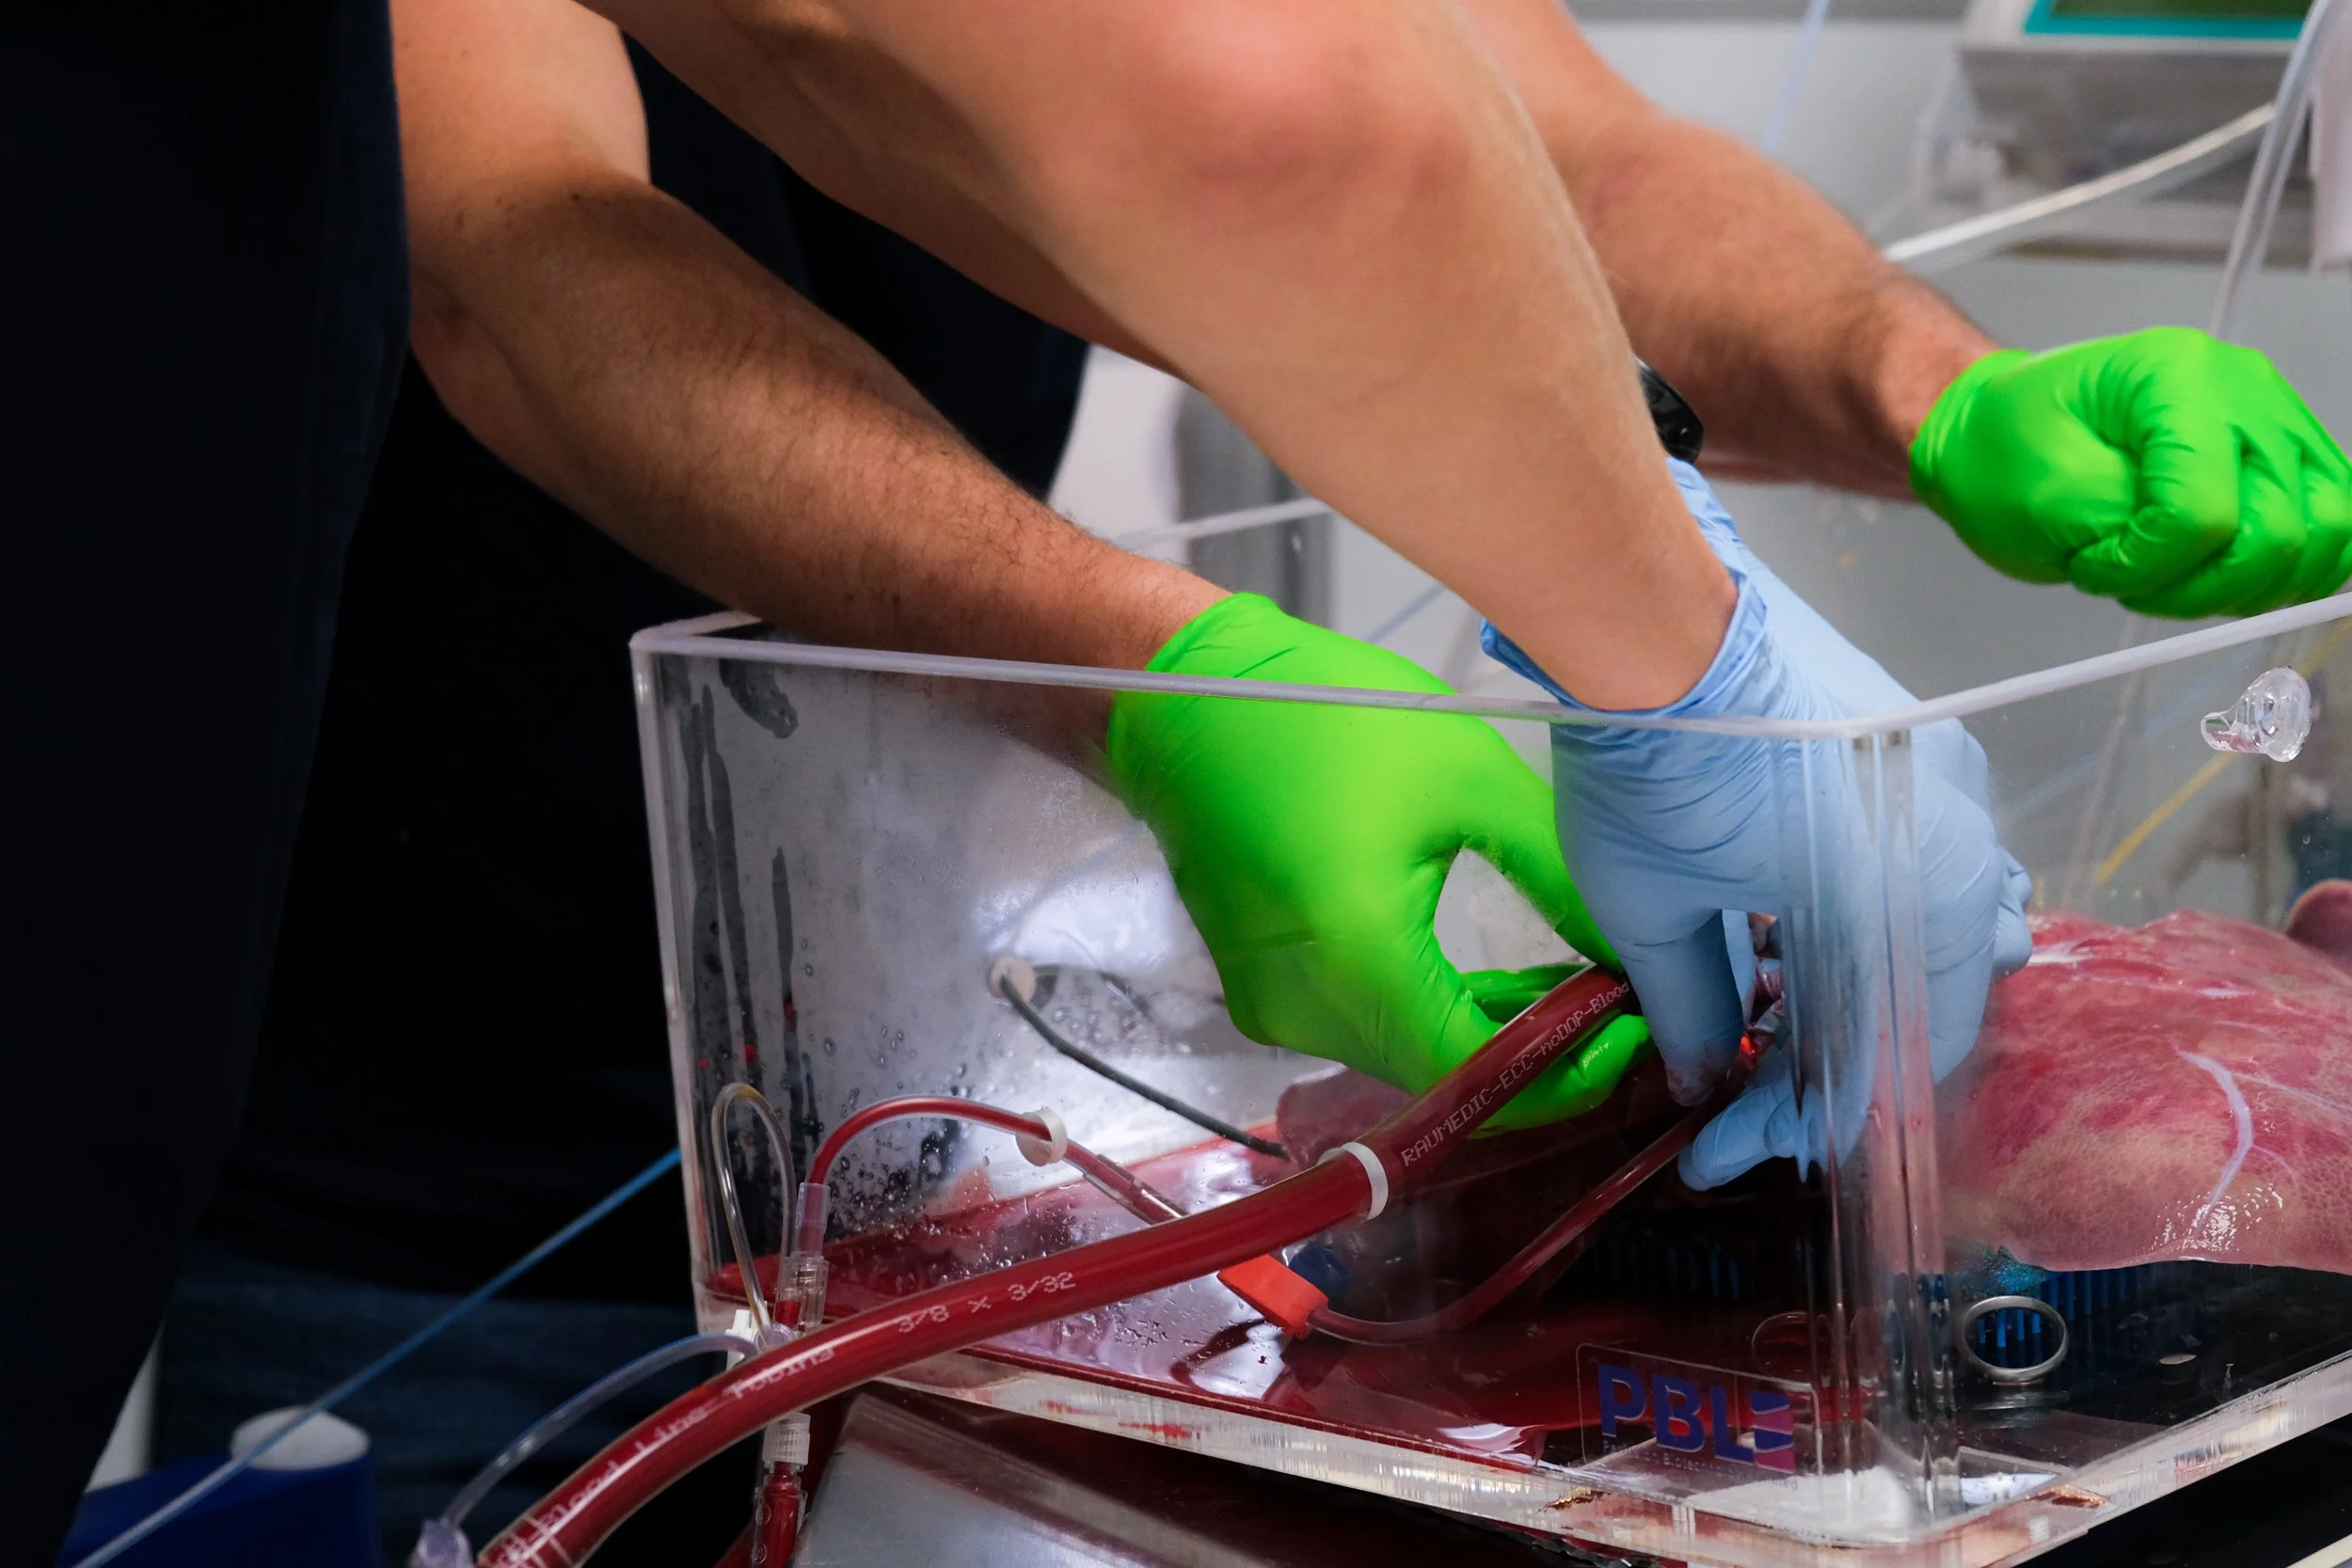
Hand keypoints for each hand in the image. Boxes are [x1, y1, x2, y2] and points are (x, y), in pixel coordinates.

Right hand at [1108, 593, 1650, 1130]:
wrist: (1184, 699)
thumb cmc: (1318, 719)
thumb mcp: (1466, 777)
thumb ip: (1561, 877)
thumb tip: (1637, 951)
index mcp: (1355, 958)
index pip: (1480, 1074)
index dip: (1569, 1073)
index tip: (1640, 1039)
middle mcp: (1304, 1007)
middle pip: (1446, 1076)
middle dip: (1545, 1054)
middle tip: (1627, 1010)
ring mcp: (1274, 1007)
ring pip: (1410, 1058)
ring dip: (1495, 1036)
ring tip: (1580, 989)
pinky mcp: (1264, 990)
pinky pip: (1370, 1028)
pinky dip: (1440, 1013)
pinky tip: (1506, 980)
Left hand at [1484, 463, 2029, 1186]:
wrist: (1652, 613)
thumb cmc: (1652, 768)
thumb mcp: (1656, 917)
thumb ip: (1694, 1015)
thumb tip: (1707, 1084)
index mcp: (1911, 903)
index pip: (1888, 1057)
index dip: (1805, 1117)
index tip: (1730, 1146)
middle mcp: (1956, 843)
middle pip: (1921, 994)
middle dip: (1833, 1056)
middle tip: (1749, 1091)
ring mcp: (1942, 780)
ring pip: (1934, 921)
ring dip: (1861, 981)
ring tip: (1771, 1017)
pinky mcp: (1912, 736)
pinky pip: (1920, 852)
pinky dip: (1868, 909)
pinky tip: (1794, 933)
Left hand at [1911, 327, 2351, 616]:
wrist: (1998, 433)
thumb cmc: (2004, 452)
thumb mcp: (2038, 497)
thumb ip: (2123, 525)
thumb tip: (2203, 547)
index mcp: (2173, 378)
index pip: (2203, 512)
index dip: (2148, 566)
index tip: (2091, 566)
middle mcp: (2242, 386)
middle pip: (2283, 529)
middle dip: (2199, 586)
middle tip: (2129, 582)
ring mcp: (2273, 418)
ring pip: (2326, 534)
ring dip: (2245, 585)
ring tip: (2168, 576)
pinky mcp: (2287, 454)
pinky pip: (2330, 526)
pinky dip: (2278, 570)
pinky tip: (2212, 572)